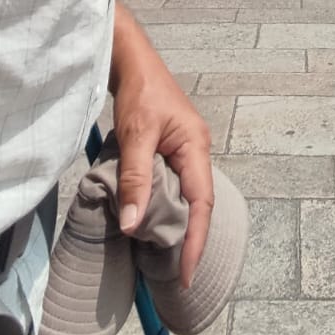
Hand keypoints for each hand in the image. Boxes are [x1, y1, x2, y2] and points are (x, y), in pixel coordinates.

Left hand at [109, 2, 213, 287]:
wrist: (131, 60)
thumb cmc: (139, 92)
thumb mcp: (135, 135)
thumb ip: (135, 179)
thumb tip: (133, 225)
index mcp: (196, 148)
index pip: (202, 204)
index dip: (197, 240)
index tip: (188, 273)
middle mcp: (195, 151)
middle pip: (197, 203)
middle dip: (189, 239)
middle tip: (176, 274)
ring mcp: (183, 150)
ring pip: (184, 195)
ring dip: (175, 224)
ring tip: (164, 257)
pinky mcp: (169, 149)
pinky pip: (171, 185)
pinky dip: (163, 206)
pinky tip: (151, 220)